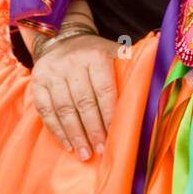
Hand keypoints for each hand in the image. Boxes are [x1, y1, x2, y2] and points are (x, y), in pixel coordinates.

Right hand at [31, 34, 120, 159]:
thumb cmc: (95, 53)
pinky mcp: (37, 81)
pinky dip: (56, 130)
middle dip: (93, 129)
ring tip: (85, 153)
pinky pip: (45, 110)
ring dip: (75, 135)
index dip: (109, 114)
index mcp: (96, 56)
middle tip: (100, 149)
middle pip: (83, 102)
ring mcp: (52, 72)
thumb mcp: (114, 52)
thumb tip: (155, 87)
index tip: (115, 134)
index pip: (104, 89)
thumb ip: (130, 68)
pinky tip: (67, 144)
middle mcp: (72, 63)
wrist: (62, 40)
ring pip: (63, 109)